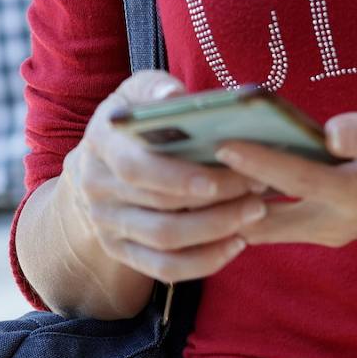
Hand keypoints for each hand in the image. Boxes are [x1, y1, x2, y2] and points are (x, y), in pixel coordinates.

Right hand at [58, 70, 268, 283]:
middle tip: (260, 186)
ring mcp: (106, 223)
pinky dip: (204, 261)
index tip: (221, 178)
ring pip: (165, 240)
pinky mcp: (121, 251)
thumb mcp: (139, 91)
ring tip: (256, 210)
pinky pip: (163, 268)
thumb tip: (172, 96)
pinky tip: (237, 242)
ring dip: (217, 229)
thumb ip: (156, 89)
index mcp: (101, 143)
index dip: (178, 177)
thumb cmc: (136, 120)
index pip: (136, 167)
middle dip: (216, 199)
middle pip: (159, 206)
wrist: (101, 162)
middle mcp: (96, 187)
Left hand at [213, 102, 356, 246]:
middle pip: (270, 220)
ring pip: (272, 229)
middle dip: (229, 200)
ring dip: (237, 209)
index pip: (298, 179)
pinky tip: (233, 184)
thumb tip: (333, 133)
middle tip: (189, 172)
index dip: (260, 162)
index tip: (223, 144)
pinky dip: (256, 209)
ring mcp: (337, 230)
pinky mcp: (333, 228)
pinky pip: (283, 225)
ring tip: (199, 178)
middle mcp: (343, 221)